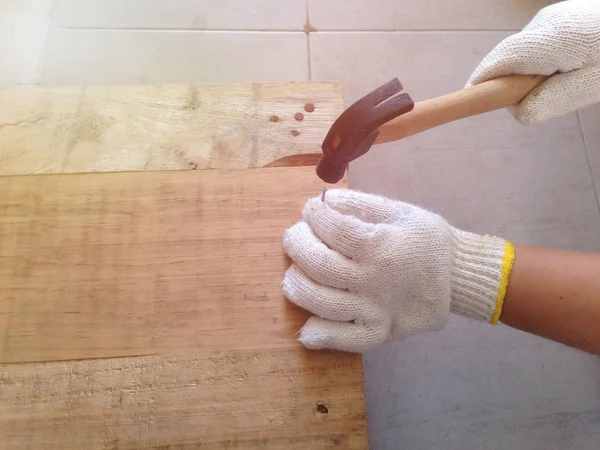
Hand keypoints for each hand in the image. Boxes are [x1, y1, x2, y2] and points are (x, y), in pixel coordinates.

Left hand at [282, 189, 514, 352]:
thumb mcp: (399, 210)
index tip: (310, 210)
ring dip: (296, 284)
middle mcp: (373, 279)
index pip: (332, 229)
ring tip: (295, 272)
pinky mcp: (378, 333)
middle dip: (296, 244)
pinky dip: (320, 336)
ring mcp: (374, 310)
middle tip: (295, 236)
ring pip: (321, 302)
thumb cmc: (425, 240)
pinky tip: (306, 329)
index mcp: (380, 245)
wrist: (457, 277)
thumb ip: (360, 203)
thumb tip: (323, 200)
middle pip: (318, 265)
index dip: (313, 215)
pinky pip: (344, 340)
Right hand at [467, 0, 599, 123]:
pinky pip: (537, 44)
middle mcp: (545, 21)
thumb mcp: (595, 84)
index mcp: (554, 38)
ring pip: (522, 52)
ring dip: (528, 73)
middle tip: (538, 103)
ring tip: (565, 83)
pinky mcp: (561, 17)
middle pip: (508, 58)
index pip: (500, 62)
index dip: (479, 83)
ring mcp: (553, 16)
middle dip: (509, 83)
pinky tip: (568, 68)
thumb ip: (554, 99)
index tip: (468, 103)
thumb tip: (517, 112)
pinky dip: (540, 62)